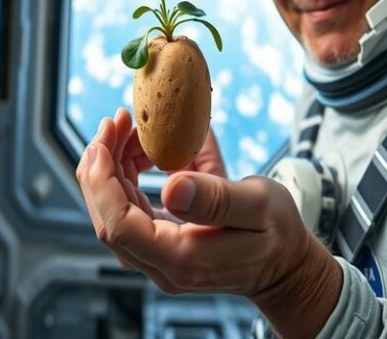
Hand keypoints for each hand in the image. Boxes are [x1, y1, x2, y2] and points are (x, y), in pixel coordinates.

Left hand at [76, 109, 341, 337]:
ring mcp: (159, 257)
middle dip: (101, 166)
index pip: (118, 226)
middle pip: (108, 218)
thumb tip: (170, 186)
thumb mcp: (258, 205)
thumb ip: (215, 198)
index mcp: (182, 258)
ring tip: (127, 128)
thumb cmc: (277, 232)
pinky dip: (126, 177)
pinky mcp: (162, 244)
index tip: (103, 140)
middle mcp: (163, 264)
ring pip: (114, 213)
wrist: (285, 264)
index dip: (102, 182)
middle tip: (114, 122)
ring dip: (112, 168)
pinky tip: (139, 149)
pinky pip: (130, 210)